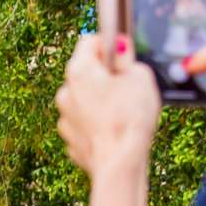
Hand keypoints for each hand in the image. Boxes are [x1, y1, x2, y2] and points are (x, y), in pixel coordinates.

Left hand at [56, 36, 160, 176]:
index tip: (124, 55)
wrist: (119, 165)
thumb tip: (120, 48)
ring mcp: (65, 117)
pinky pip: (85, 122)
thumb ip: (127, 57)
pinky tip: (113, 129)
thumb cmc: (130, 118)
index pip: (89, 41)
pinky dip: (97, 122)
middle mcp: (65, 91)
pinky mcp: (70, 139)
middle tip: (127, 86)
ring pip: (84, 98)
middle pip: (85, 72)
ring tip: (122, 111)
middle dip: (105, 75)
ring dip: (100, 99)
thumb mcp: (140, 76)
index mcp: (79, 70)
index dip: (110, 44)